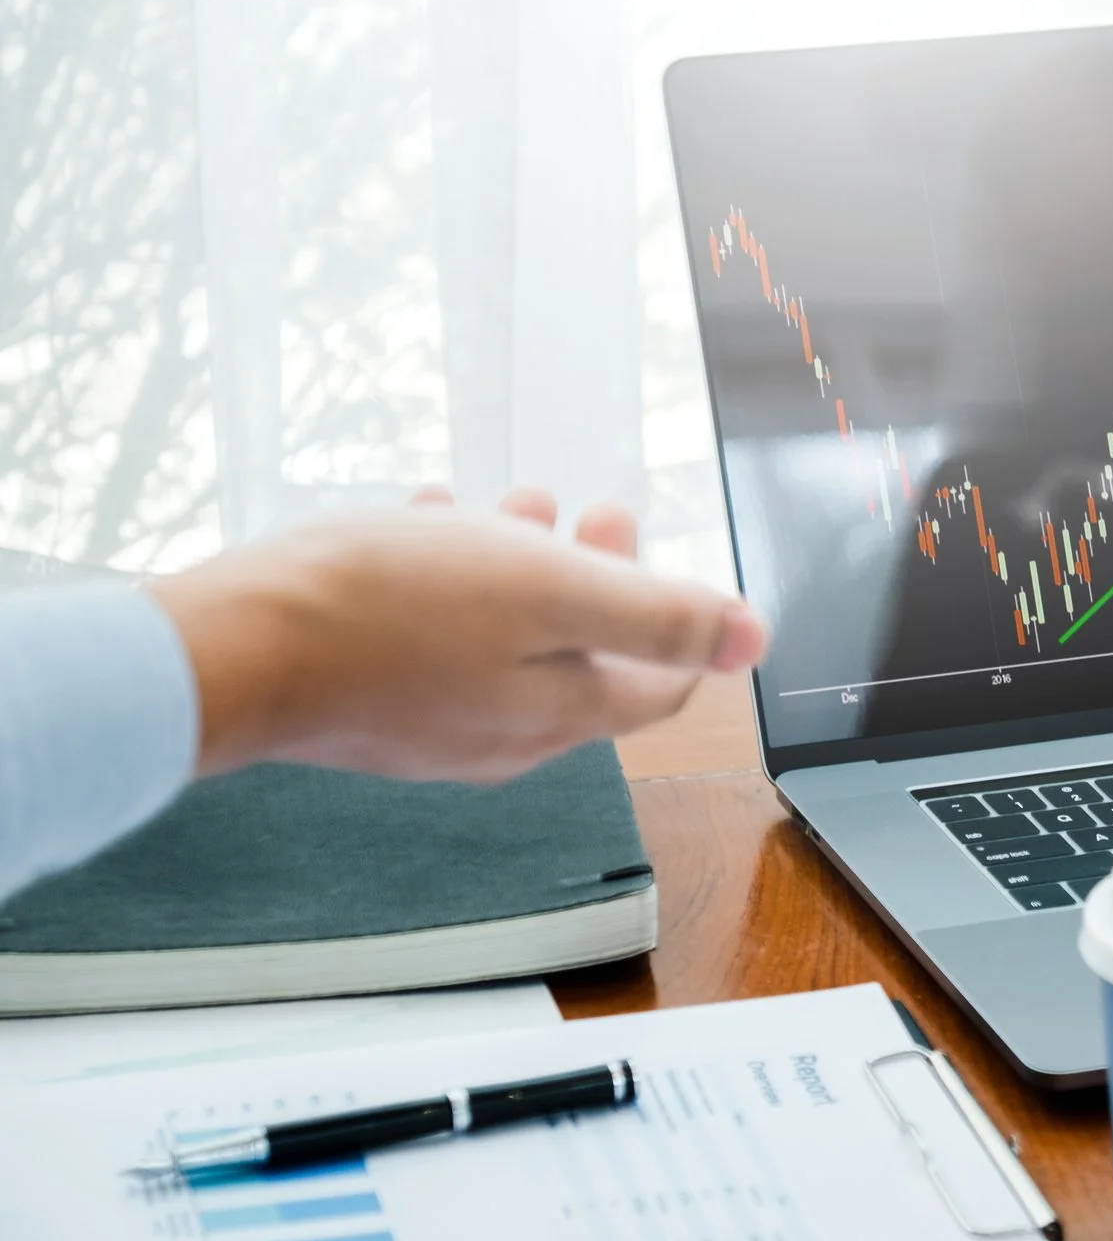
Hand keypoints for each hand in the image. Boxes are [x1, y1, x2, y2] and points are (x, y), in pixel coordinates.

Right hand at [148, 487, 767, 781]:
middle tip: (591, 510)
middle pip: (581, 659)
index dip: (679, 621)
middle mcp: (501, 736)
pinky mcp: (369, 706)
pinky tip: (426, 523)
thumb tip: (753, 638)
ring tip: (510, 504)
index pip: (658, 686)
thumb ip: (656, 615)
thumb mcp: (548, 588)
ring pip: (503, 642)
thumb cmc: (385, 610)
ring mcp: (430, 727)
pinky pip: (432, 642)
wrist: (231, 649)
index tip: (655, 547)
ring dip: (519, 566)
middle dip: (597, 575)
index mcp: (559, 714)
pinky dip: (446, 579)